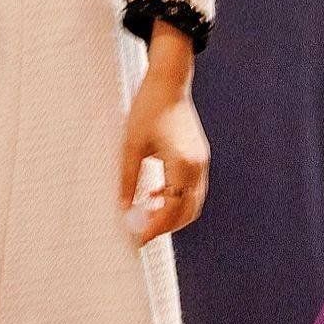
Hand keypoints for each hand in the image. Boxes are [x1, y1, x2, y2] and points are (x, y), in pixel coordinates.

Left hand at [120, 82, 209, 244]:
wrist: (169, 82)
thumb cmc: (147, 109)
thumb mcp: (131, 144)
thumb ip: (128, 178)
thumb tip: (122, 208)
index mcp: (182, 165)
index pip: (171, 210)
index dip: (154, 228)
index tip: (137, 240)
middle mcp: (197, 167)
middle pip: (186, 212)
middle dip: (164, 226)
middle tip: (139, 233)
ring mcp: (201, 162)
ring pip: (191, 203)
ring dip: (170, 214)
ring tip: (143, 216)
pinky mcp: (198, 157)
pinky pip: (191, 188)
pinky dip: (175, 199)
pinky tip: (153, 196)